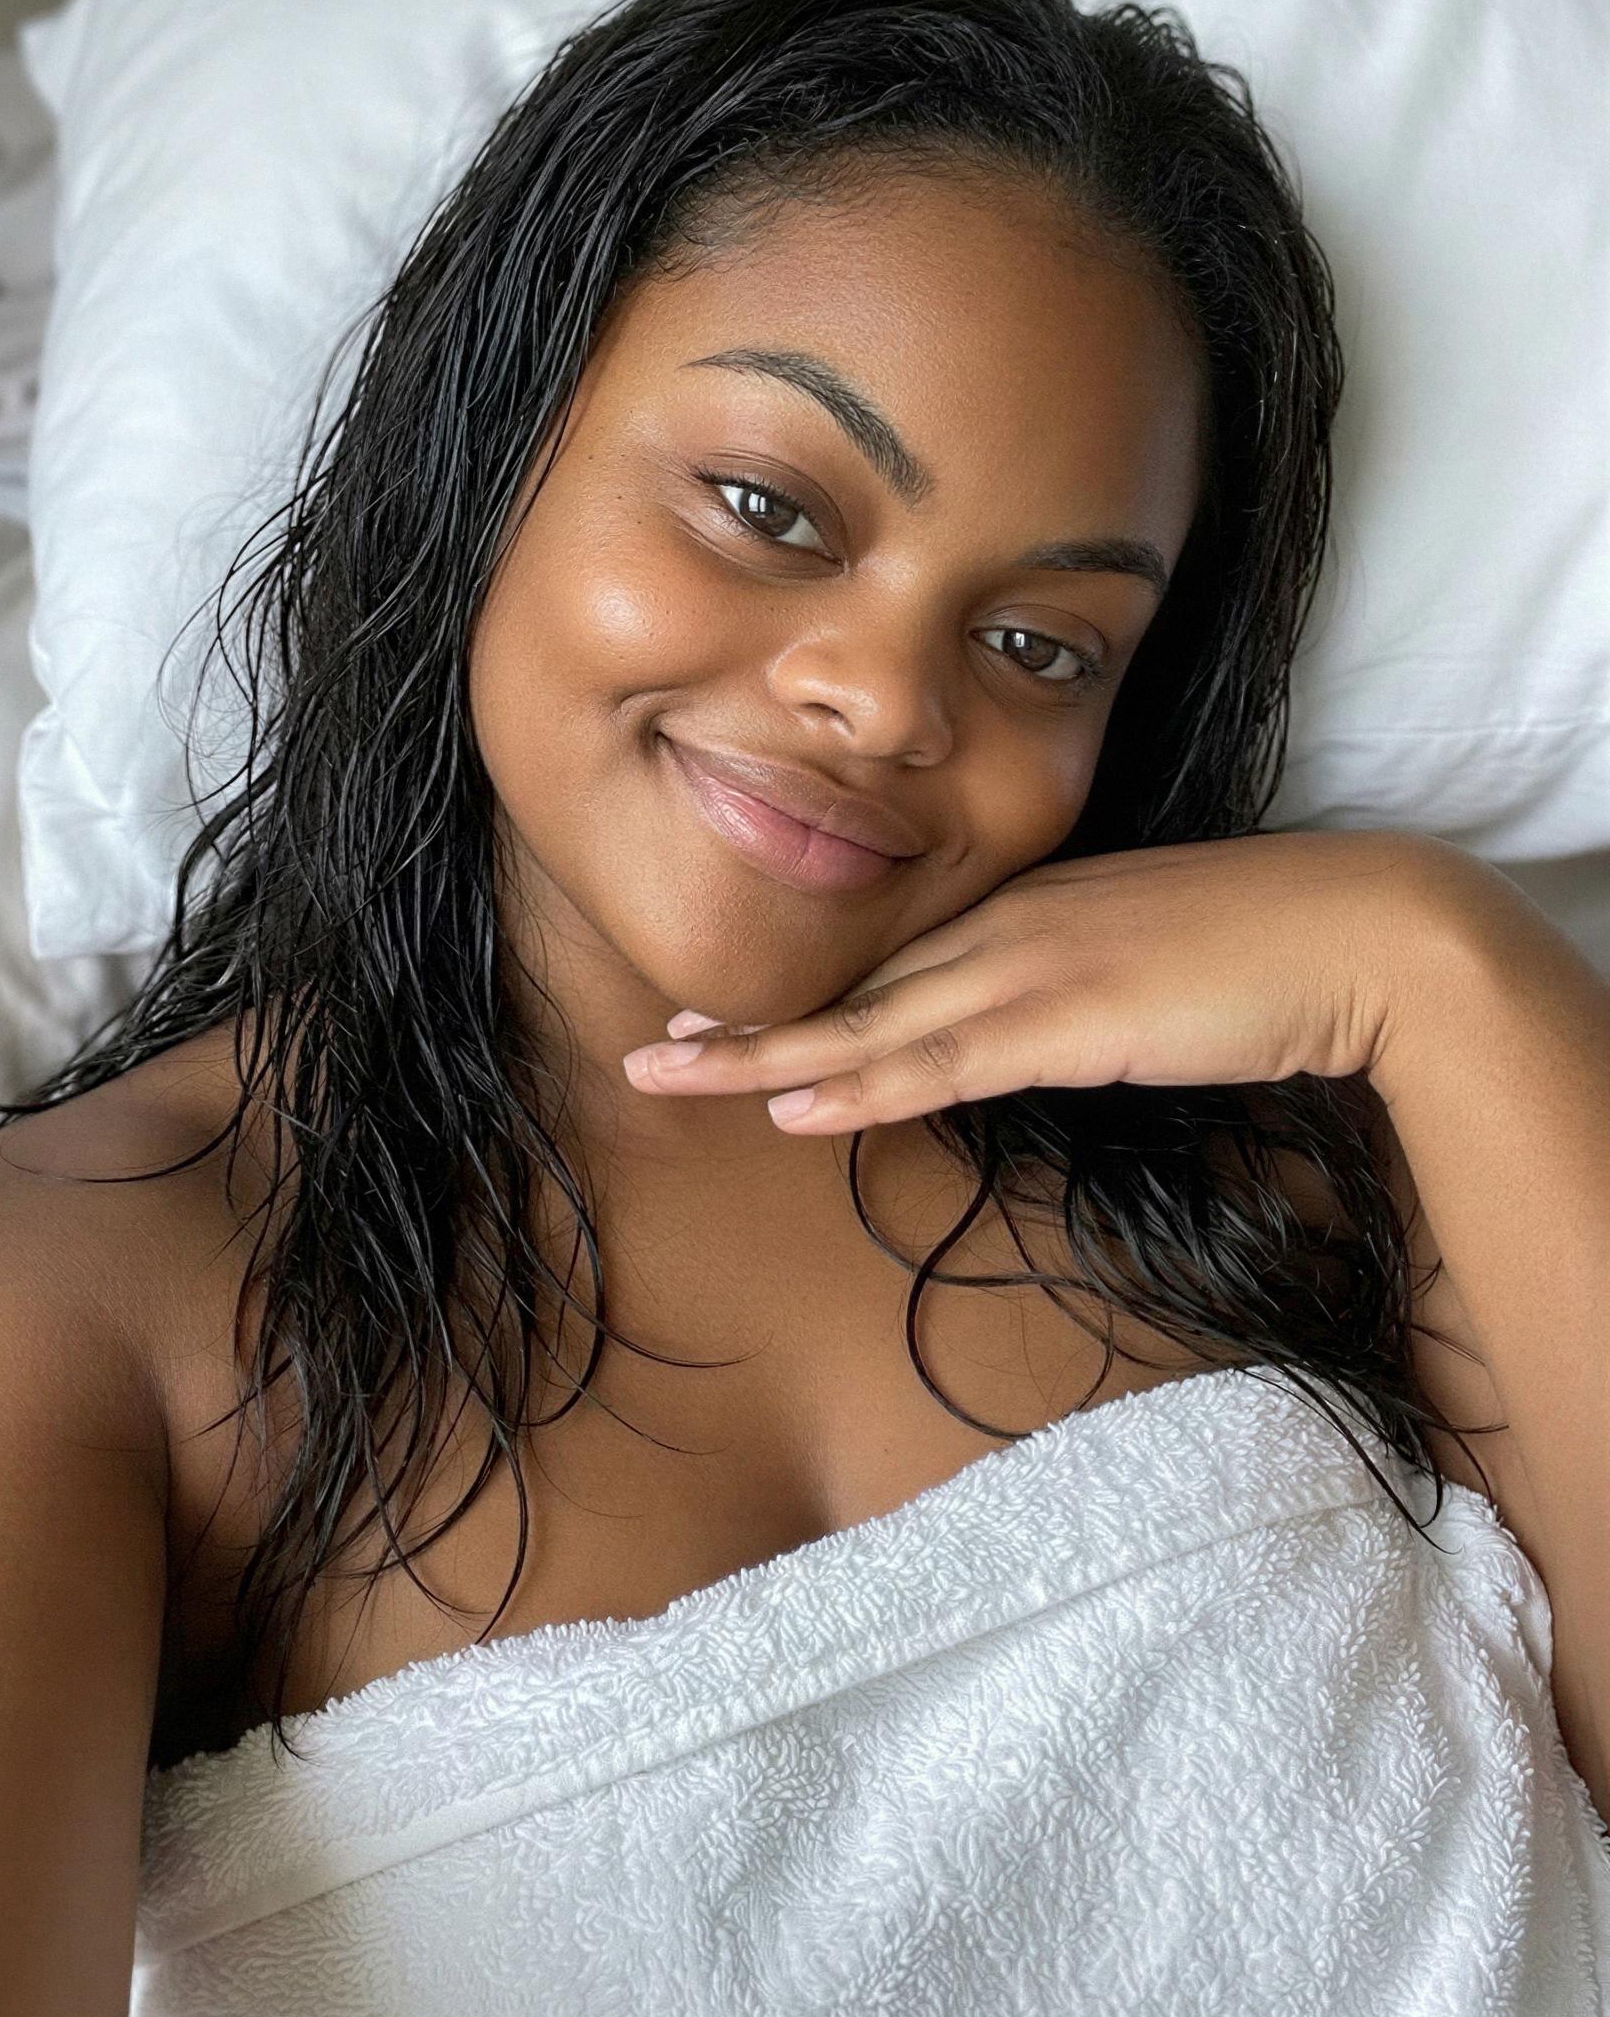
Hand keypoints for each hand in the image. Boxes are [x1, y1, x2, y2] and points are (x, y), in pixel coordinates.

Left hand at [621, 829, 1444, 1132]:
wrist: (1362, 930)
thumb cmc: (1264, 951)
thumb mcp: (1139, 966)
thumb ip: (1069, 993)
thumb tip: (1028, 1032)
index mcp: (1020, 912)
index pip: (885, 966)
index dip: (799, 1003)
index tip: (718, 1025)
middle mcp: (1005, 929)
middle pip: (853, 993)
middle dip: (749, 1028)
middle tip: (655, 1056)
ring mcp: (1032, 968)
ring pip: (872, 1026)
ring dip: (767, 1058)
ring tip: (675, 1078)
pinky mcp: (1072, 1018)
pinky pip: (945, 1061)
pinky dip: (864, 1086)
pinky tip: (796, 1105)